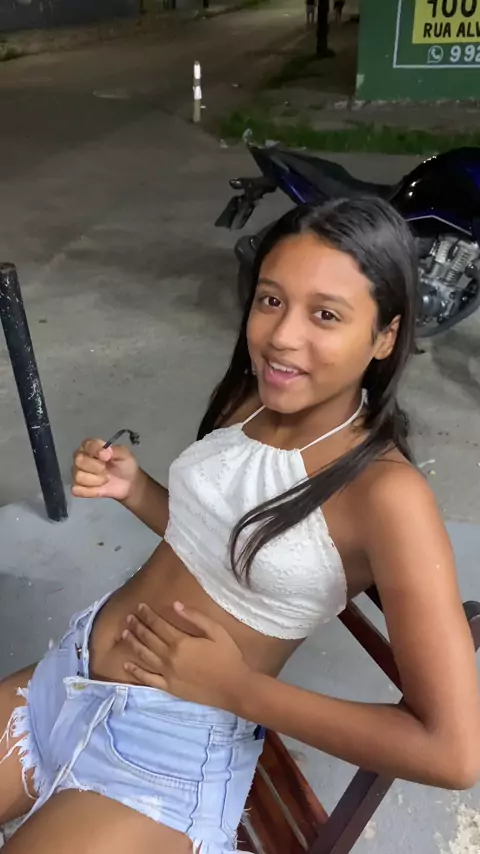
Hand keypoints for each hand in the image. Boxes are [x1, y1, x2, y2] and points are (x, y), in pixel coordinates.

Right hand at [71, 438, 141, 501]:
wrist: (128, 483)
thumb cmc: (124, 465)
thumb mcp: (125, 454)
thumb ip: (115, 450)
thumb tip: (105, 451)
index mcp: (90, 446)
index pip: (87, 445)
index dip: (97, 450)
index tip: (107, 457)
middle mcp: (80, 457)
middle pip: (79, 461)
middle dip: (97, 467)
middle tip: (107, 470)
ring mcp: (77, 473)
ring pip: (78, 476)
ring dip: (96, 480)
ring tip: (106, 479)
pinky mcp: (78, 488)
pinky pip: (78, 490)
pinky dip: (91, 491)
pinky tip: (100, 488)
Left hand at [122, 602, 251, 712]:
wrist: (233, 687)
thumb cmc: (228, 656)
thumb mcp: (216, 631)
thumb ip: (195, 617)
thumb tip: (175, 605)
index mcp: (180, 642)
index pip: (158, 624)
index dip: (148, 614)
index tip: (140, 606)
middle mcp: (169, 657)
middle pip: (148, 638)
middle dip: (137, 626)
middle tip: (129, 617)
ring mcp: (167, 674)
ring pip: (144, 656)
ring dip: (133, 643)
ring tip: (124, 633)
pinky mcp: (168, 687)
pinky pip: (147, 679)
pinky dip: (135, 671)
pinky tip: (126, 664)